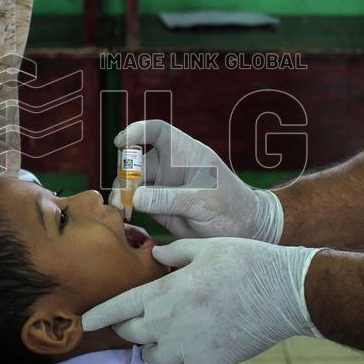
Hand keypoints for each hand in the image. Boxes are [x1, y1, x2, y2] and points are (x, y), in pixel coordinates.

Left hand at [82, 237, 322, 363]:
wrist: (283, 293)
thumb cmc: (246, 262)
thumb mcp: (206, 246)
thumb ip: (174, 251)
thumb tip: (155, 252)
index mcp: (165, 291)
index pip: (118, 307)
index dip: (98, 315)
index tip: (85, 320)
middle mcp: (168, 323)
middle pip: (130, 332)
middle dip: (130, 324)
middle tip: (142, 315)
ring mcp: (186, 348)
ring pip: (150, 356)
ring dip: (153, 345)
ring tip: (168, 332)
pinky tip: (183, 353)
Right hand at [109, 120, 282, 242]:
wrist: (243, 232)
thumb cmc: (231, 208)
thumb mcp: (203, 201)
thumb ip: (169, 198)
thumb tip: (135, 197)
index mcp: (186, 153)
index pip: (158, 131)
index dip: (137, 131)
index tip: (121, 143)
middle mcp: (171, 166)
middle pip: (137, 161)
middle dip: (125, 175)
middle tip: (122, 195)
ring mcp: (163, 187)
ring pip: (132, 183)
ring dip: (122, 193)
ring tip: (120, 208)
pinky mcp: (158, 207)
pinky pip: (135, 203)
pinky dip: (125, 207)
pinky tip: (123, 216)